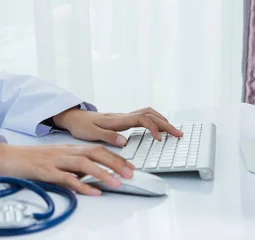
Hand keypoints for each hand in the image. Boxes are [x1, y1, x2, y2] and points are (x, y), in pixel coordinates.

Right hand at [0, 141, 134, 195]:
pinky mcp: (46, 171)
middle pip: (95, 153)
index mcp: (69, 148)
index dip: (115, 157)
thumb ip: (73, 167)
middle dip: (115, 163)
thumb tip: (91, 176)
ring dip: (103, 173)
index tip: (130, 167)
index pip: (97, 149)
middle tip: (130, 174)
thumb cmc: (31, 160)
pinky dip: (82, 185)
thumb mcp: (56, 160)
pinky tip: (94, 191)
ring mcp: (56, 160)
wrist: (8, 157)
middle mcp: (65, 152)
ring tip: (117, 183)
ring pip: (84, 163)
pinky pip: (67, 178)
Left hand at [52, 107, 182, 146]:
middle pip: (149, 114)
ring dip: (162, 120)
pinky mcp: (123, 118)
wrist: (74, 117)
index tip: (161, 139)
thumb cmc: (82, 126)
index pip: (141, 119)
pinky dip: (155, 120)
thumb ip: (108, 137)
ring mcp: (123, 116)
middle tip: (179, 134)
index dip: (153, 128)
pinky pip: (143, 116)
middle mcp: (123, 116)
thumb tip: (124, 141)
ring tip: (174, 130)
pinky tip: (159, 127)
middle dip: (166, 123)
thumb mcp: (91, 134)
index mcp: (117, 120)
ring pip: (148, 112)